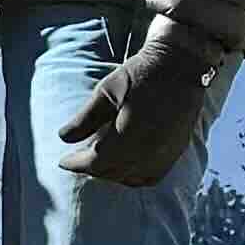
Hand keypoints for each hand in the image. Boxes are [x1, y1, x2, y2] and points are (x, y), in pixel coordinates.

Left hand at [61, 30, 232, 188]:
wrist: (182, 66)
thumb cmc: (142, 74)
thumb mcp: (107, 91)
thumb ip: (85, 118)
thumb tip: (63, 138)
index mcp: (129, 138)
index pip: (97, 162)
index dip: (77, 164)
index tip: (63, 161)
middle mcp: (148, 153)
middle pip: (112, 172)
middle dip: (91, 169)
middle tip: (77, 161)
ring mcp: (165, 155)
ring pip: (130, 178)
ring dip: (111, 174)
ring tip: (97, 163)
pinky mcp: (176, 153)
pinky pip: (151, 177)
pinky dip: (133, 177)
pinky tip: (124, 168)